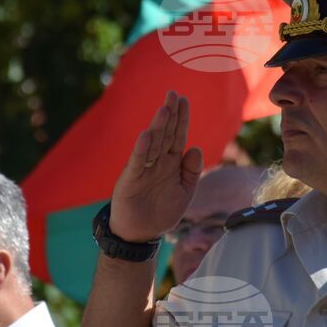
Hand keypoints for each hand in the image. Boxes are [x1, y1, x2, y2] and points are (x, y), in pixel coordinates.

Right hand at [109, 91, 202, 242]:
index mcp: (171, 162)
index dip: (181, 119)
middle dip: (170, 114)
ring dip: (158, 127)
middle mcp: (157, 161)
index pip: (177, 135)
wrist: (140, 233)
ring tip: (165, 109)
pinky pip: (137, 162)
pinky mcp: (131, 179)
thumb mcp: (184, 192)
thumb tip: (195, 147)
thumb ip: (191, 171)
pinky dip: (142, 149)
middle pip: (165, 133)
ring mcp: (143, 168)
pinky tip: (146, 135)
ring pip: (152, 144)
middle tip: (173, 94)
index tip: (184, 100)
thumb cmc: (162, 211)